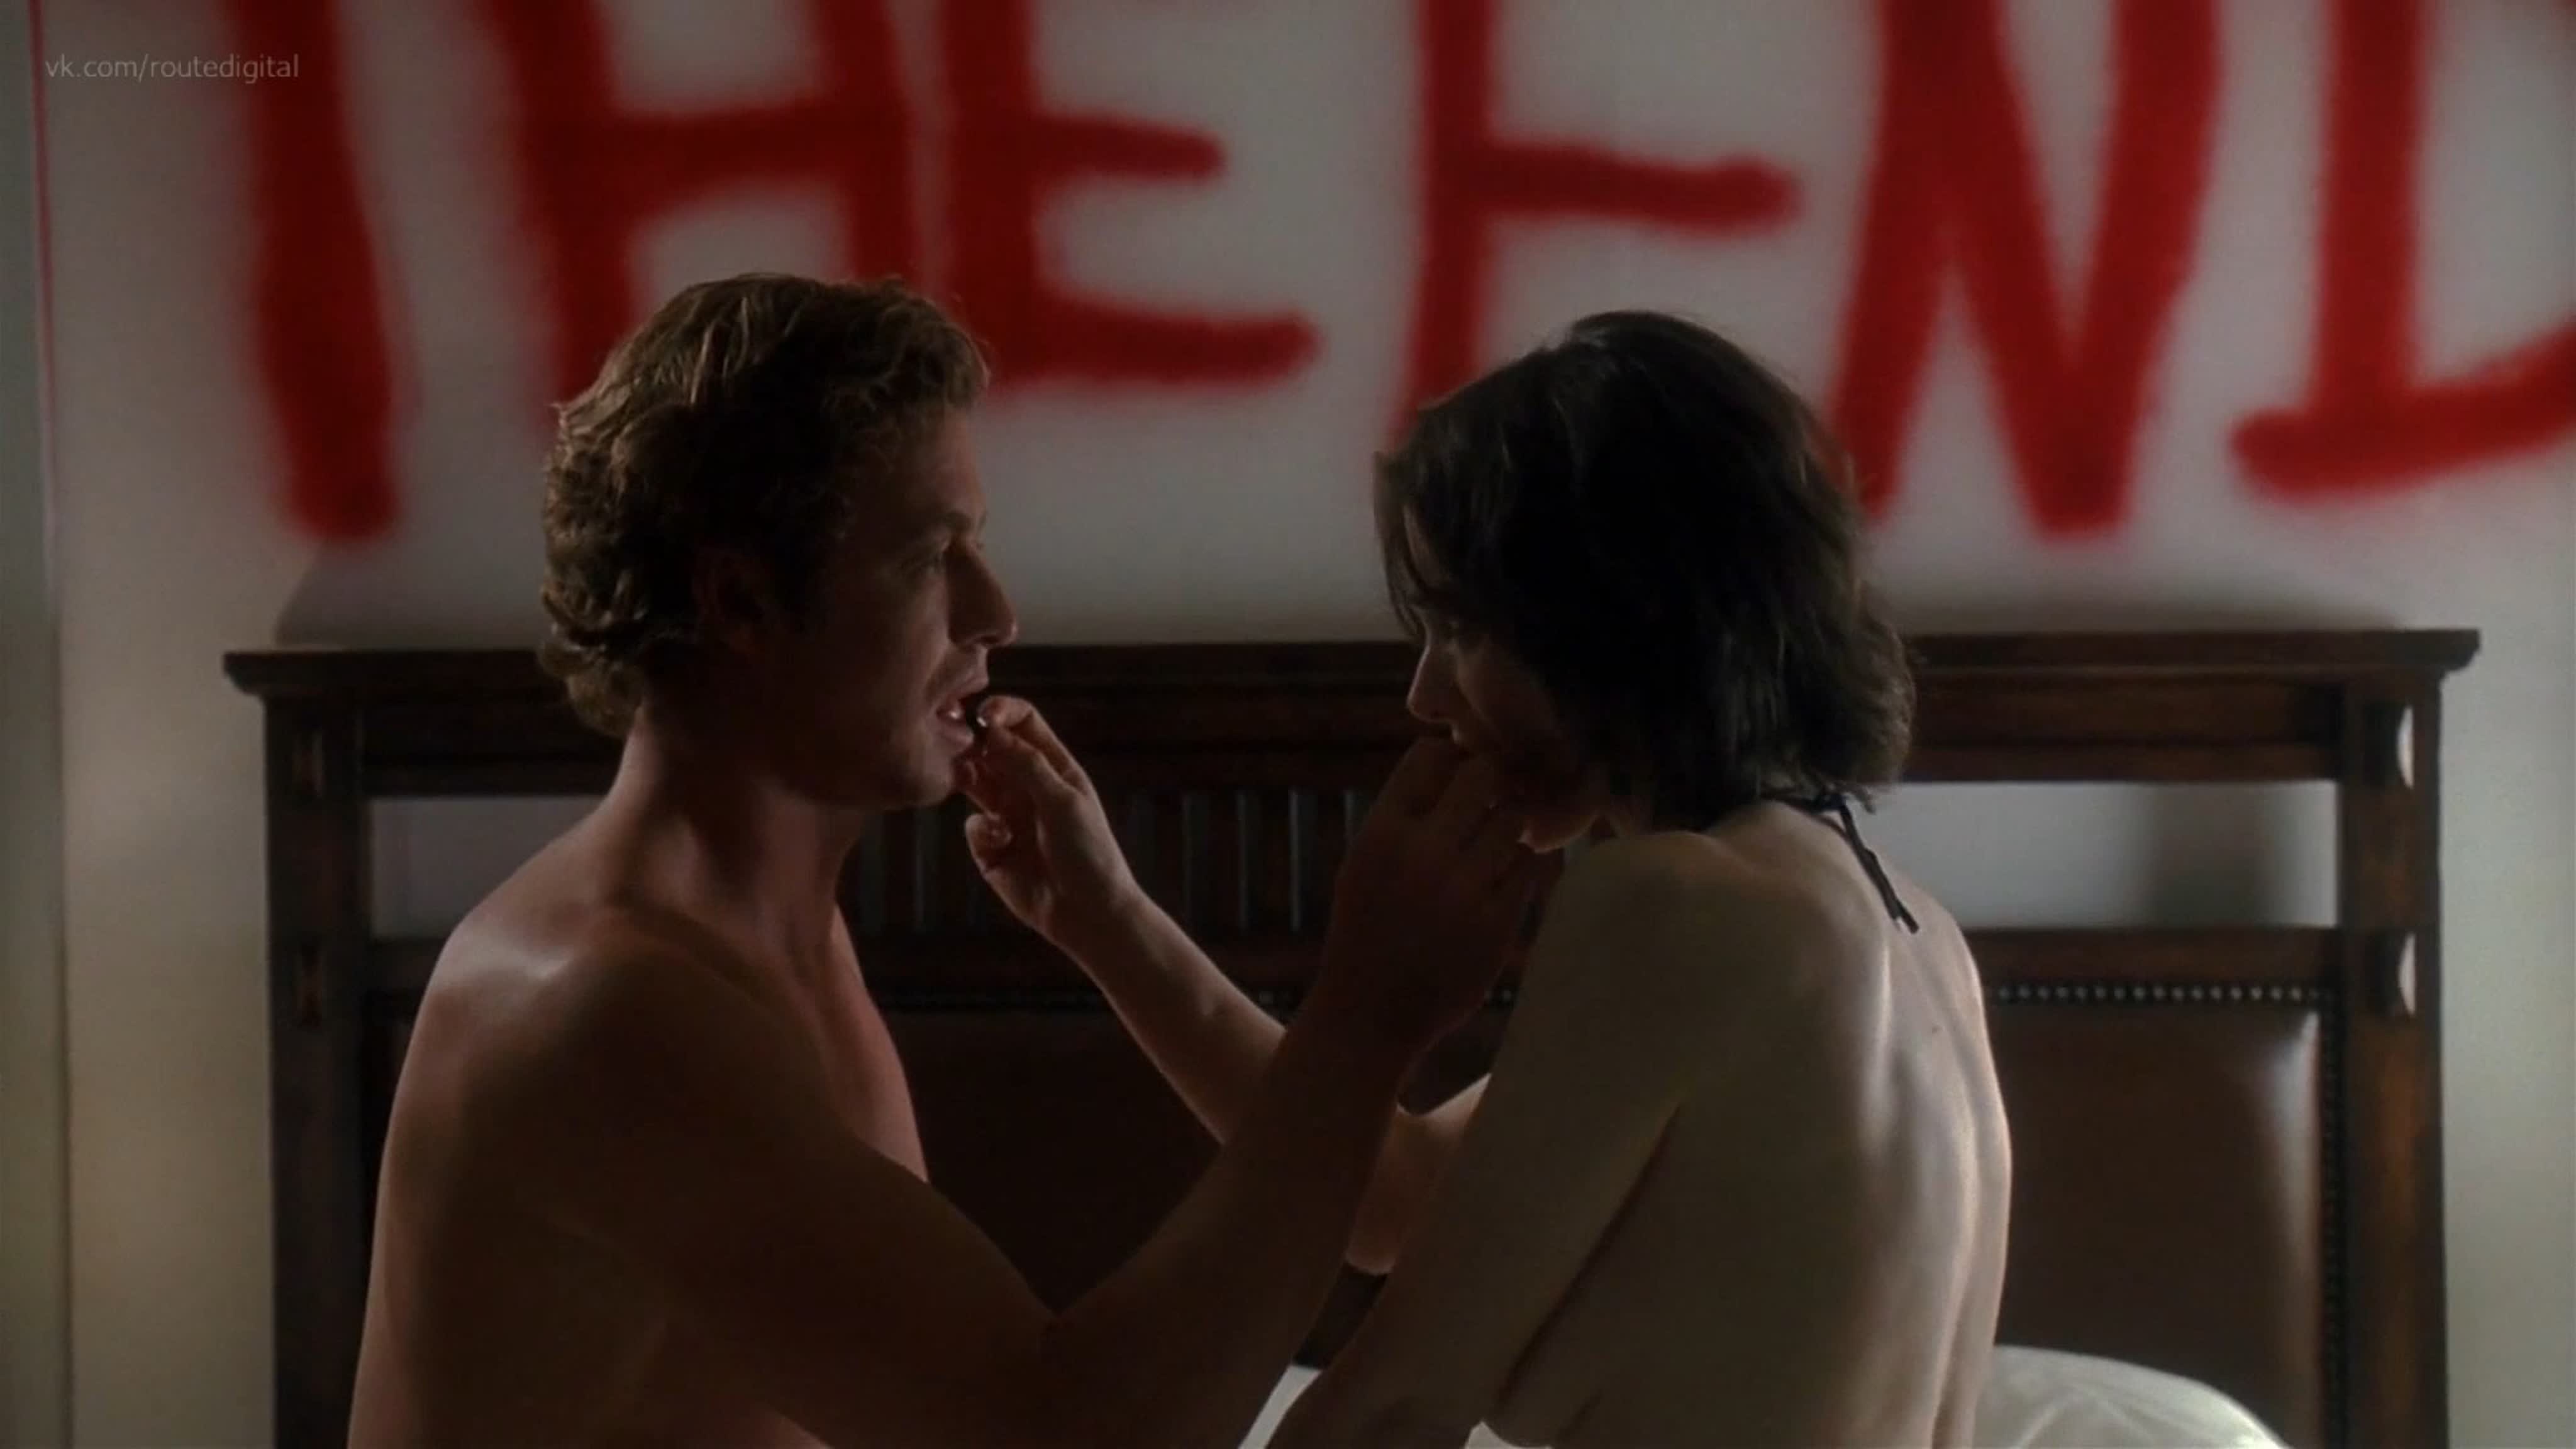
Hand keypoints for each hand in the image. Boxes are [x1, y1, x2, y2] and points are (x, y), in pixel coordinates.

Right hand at [956, 697, 1146, 948]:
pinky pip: (973, 826)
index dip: (1002, 711)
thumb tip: (992, 729)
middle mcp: (1029, 787)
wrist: (1089, 912)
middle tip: (958, 745)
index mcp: (1054, 767)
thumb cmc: (1088, 851)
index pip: (1023, 723)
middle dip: (973, 744)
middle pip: (991, 750)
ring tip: (967, 780)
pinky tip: (999, 840)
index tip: (982, 714)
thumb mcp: (1062, 801)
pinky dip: (980, 829)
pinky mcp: (992, 849)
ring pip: (974, 784)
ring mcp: (1009, 816)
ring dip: (966, 779)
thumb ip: (1027, 764)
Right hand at [1317, 738, 1551, 1052]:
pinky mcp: (1495, 925)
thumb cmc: (1367, 931)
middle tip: (1488, 807)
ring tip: (1491, 853)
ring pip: (1515, 819)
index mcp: (1380, 833)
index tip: (1456, 781)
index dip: (1451, 759)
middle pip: (1484, 775)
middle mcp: (1420, 854)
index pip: (1430, 754)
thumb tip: (1458, 759)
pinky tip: (1502, 882)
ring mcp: (1461, 890)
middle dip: (1492, 785)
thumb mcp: (1363, 863)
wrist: (1367, 1016)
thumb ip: (1404, 816)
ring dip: (1509, 829)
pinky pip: (1531, 867)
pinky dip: (1522, 868)